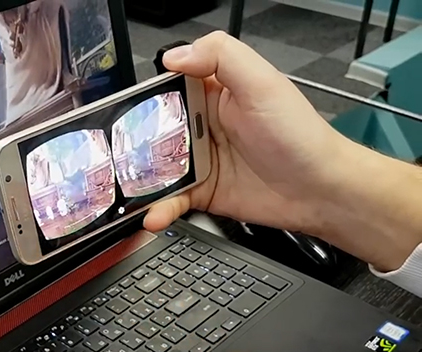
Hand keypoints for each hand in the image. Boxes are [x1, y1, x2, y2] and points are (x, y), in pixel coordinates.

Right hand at [143, 31, 421, 271]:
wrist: (322, 191)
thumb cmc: (300, 136)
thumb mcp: (263, 83)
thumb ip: (220, 56)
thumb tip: (173, 55)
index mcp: (213, 93)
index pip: (167, 87)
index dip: (144, 97)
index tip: (123, 110)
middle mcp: (202, 125)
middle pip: (152, 131)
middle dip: (128, 144)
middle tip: (110, 157)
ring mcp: (200, 161)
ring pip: (155, 168)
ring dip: (137, 182)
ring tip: (124, 193)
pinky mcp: (202, 193)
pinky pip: (170, 200)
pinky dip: (158, 209)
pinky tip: (153, 214)